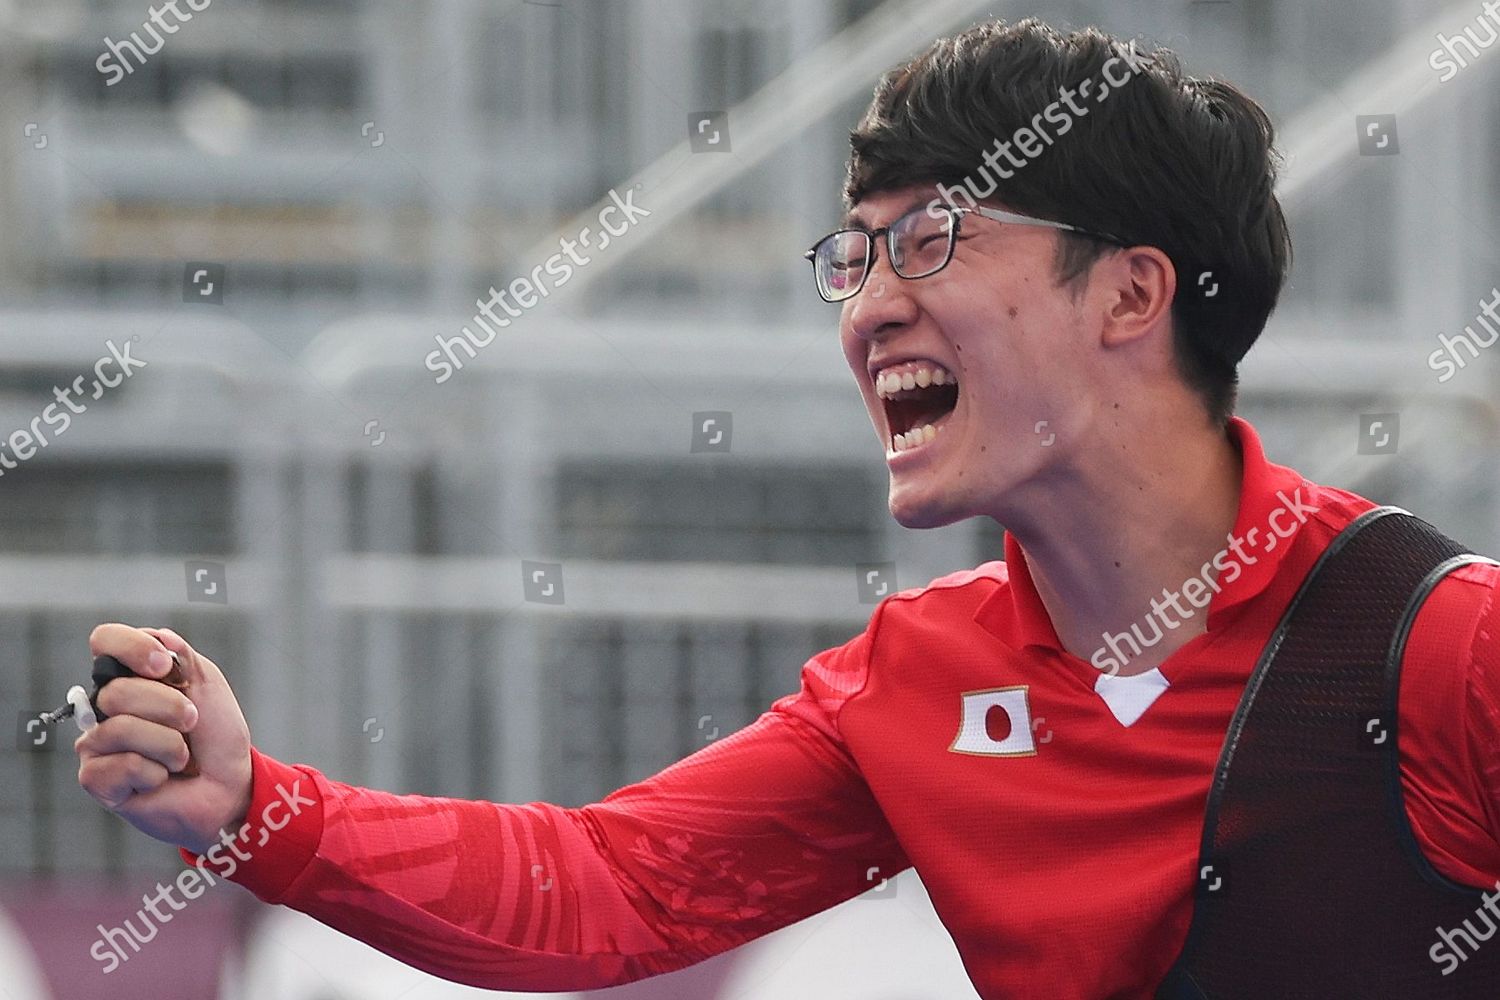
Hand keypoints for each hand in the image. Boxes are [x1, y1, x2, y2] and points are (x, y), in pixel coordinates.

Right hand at [74, 624, 253, 855]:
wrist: (229, 787)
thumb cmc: (217, 738)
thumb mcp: (208, 686)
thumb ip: (183, 656)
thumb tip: (159, 636)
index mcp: (132, 677)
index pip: (106, 641)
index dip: (131, 648)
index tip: (165, 666)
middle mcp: (107, 707)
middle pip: (116, 692)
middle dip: (168, 708)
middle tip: (191, 723)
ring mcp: (98, 743)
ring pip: (119, 729)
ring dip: (168, 745)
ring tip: (180, 757)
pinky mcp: (96, 779)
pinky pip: (121, 765)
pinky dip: (154, 773)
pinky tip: (160, 780)